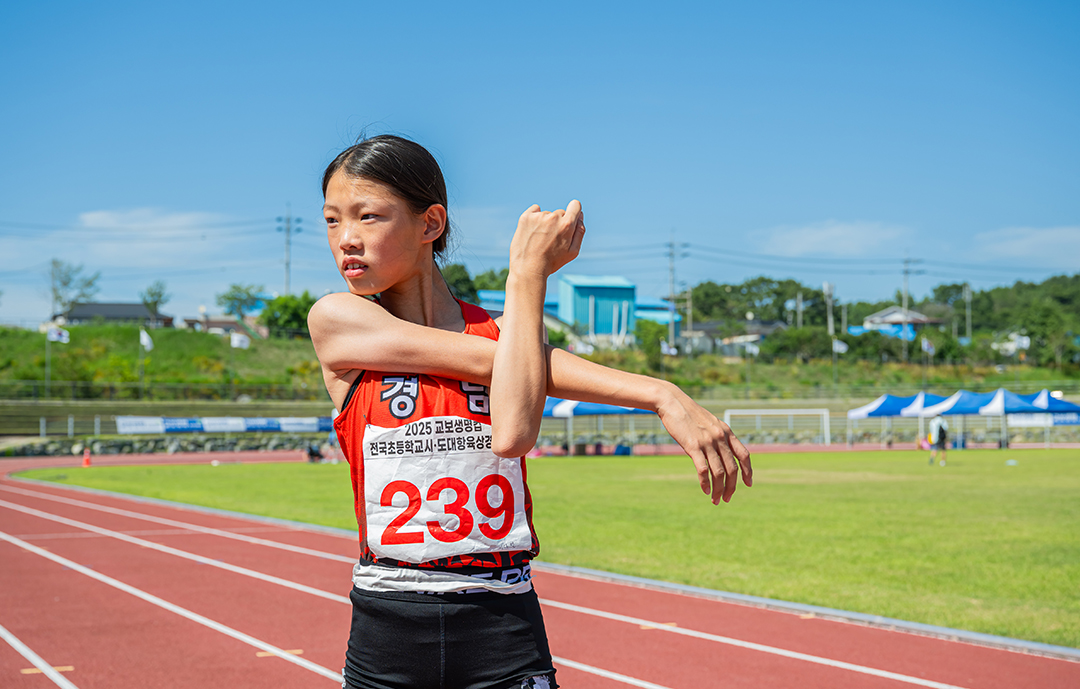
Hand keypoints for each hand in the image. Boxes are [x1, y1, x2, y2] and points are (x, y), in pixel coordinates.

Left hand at [510, 200, 585, 278]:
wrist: (528, 268)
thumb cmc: (552, 262)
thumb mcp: (573, 251)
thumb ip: (580, 231)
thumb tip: (579, 215)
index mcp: (567, 225)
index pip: (575, 205)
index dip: (574, 212)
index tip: (569, 219)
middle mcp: (553, 217)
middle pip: (560, 213)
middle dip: (558, 223)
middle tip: (551, 240)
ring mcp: (538, 216)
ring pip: (547, 215)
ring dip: (545, 223)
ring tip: (539, 240)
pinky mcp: (526, 217)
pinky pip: (535, 210)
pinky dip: (535, 217)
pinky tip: (533, 231)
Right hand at [655, 385, 751, 503]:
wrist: (672, 402)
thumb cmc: (689, 414)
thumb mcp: (710, 422)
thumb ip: (719, 435)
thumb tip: (723, 451)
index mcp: (726, 432)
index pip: (744, 455)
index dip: (748, 471)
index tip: (748, 484)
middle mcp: (720, 438)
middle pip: (732, 468)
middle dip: (731, 487)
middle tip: (727, 498)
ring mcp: (707, 442)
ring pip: (719, 472)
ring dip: (718, 489)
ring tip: (715, 499)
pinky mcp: (693, 446)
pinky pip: (703, 469)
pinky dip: (705, 483)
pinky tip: (705, 490)